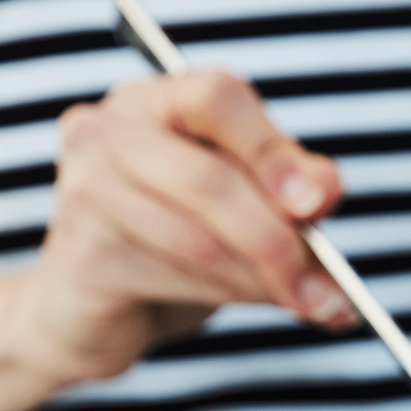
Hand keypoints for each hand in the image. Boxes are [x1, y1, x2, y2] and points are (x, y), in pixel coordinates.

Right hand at [22, 68, 351, 383]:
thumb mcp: (239, 205)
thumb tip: (326, 190)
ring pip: (197, 241)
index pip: (216, 97)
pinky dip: (226, 300)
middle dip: (277, 239)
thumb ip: (287, 188)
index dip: (272, 150)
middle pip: (208, 178)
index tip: (320, 202)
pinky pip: (173, 279)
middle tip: (329, 285)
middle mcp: (103, 131)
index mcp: (151, 100)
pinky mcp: (81, 256)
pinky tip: (252, 305)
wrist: (90, 313)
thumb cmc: (170, 244)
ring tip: (305, 301)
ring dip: (262, 280)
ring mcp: (83, 191)